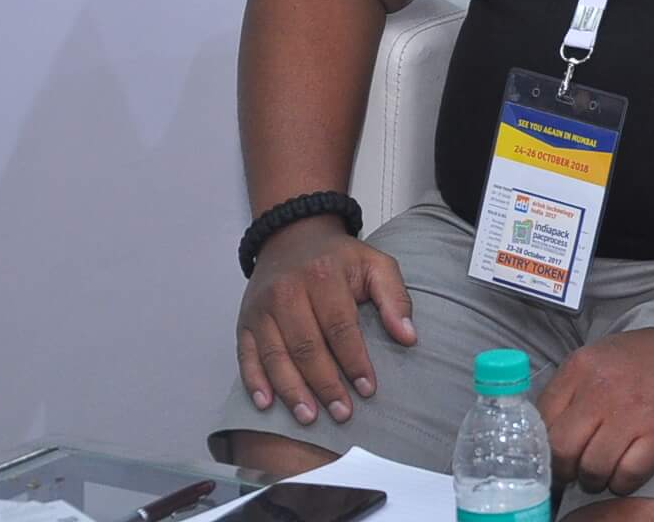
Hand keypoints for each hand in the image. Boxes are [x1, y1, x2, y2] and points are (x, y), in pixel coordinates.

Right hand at [236, 216, 416, 425]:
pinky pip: (247, 355)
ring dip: (292, 391)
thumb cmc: (339, 257)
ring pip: (276, 356)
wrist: (293, 235)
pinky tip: (266, 404)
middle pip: (306, 347)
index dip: (354, 361)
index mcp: (324, 276)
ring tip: (310, 417)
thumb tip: (408, 336)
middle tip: (342, 413)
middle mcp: (288, 292)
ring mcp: (262, 308)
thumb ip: (395, 297)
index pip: (340, 327)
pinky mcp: (246, 321)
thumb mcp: (376, 264)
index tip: (367, 389)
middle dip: (325, 385)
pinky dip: (254, 382)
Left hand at [540, 330, 653, 494]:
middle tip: (576, 472)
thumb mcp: (601, 356)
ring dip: (597, 479)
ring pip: (593, 469)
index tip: (553, 457)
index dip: (544, 447)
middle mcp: (601, 390)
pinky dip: (624, 482)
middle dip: (566, 469)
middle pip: (562, 450)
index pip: (542, 421)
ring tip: (606, 473)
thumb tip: (546, 429)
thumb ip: (573, 386)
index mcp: (581, 367)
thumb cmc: (648, 356)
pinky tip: (628, 474)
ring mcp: (631, 413)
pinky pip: (628, 475)